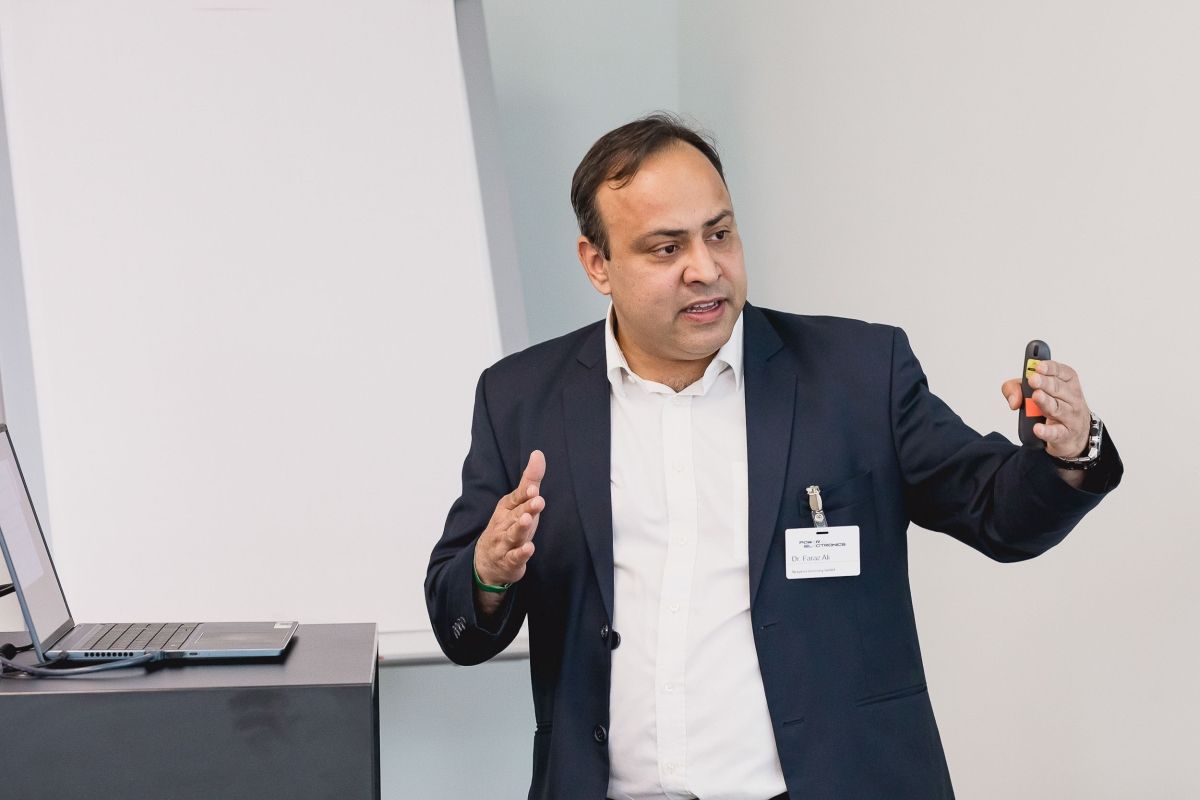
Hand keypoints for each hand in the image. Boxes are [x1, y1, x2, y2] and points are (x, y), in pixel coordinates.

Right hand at [474, 450, 545, 586]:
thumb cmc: (508, 527)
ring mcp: (505, 543)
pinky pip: (514, 557)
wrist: (486, 562)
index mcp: (507, 508)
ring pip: (513, 535)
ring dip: (520, 527)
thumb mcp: (518, 504)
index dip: (525, 494)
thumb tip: (538, 453)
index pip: (516, 498)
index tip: (534, 488)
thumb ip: (530, 480)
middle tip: (537, 500)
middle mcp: (504, 524)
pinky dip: (521, 553)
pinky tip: (529, 548)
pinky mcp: (509, 561)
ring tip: (528, 520)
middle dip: (526, 508)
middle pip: (517, 515)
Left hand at [1001, 360, 1091, 458]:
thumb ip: (1017, 388)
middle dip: (1045, 383)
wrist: (1075, 436)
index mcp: (1068, 383)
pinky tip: (1037, 428)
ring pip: (1057, 408)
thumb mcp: (1036, 392)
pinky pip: (1056, 432)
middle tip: (1033, 379)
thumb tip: (1013, 400)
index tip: (1038, 366)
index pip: (1063, 372)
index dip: (1050, 368)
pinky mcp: (1065, 435)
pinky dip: (1046, 431)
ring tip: (1036, 396)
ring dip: (1046, 402)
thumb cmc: (1053, 407)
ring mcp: (1071, 417)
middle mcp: (1072, 398)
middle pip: (1058, 389)